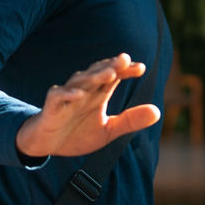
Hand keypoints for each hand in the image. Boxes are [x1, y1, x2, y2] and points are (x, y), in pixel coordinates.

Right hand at [15, 53, 160, 158]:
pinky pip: (59, 97)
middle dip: (110, 66)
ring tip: (108, 73)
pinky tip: (79, 94)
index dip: (126, 70)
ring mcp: (67, 97)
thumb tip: (158, 112)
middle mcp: (84, 91)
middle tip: (125, 59)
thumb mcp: (108, 130)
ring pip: (80, 81)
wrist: (47, 145)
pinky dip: (68, 94)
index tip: (141, 68)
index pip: (114, 76)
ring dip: (93, 76)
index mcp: (98, 94)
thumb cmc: (77, 133)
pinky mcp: (52, 107)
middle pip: (97, 73)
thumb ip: (130, 121)